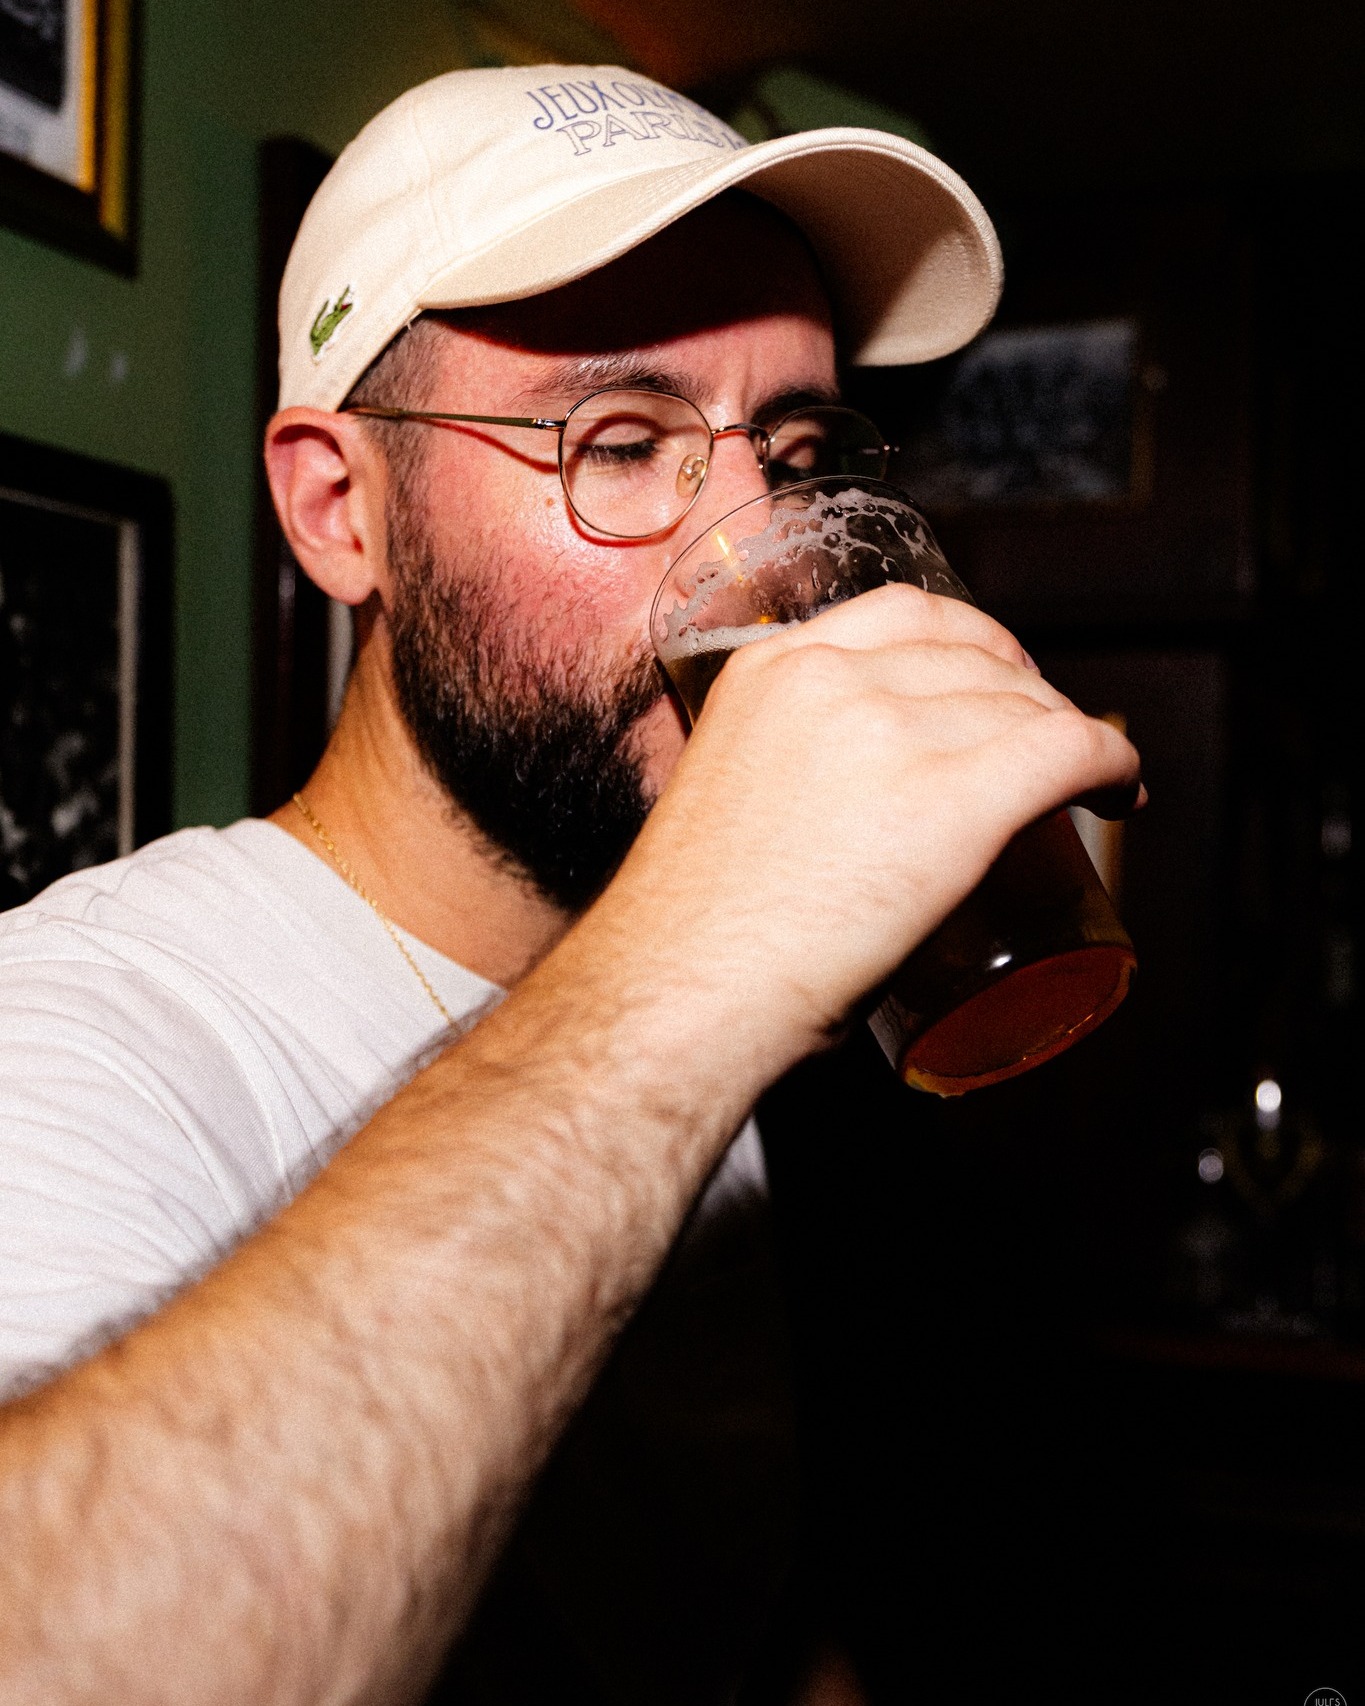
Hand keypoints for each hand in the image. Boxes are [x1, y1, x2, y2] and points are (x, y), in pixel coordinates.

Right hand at [601, 583, 1141, 1072]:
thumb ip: (777, 778)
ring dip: (1068, 733)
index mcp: (769, 672)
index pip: (902, 614)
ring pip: (1025, 703)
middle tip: (1043, 737)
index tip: (994, 676)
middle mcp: (833, 680)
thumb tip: (831, 820)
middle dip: (1026, 688)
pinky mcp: (958, 797)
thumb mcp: (726, 803)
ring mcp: (895, 732)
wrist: (682, 993)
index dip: (972, 640)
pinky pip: (1069, 750)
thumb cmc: (691, 937)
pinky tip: (1120, 790)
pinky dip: (1110, 764)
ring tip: (1086, 778)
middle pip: (973, 654)